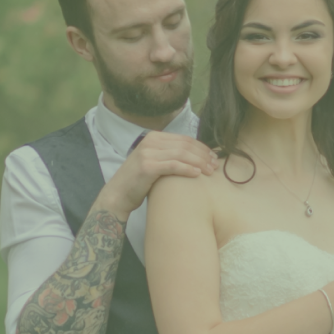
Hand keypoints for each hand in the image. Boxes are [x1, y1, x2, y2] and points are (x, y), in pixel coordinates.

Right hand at [93, 132, 217, 219]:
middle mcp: (150, 142)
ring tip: (211, 171)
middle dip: (203, 155)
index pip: (184, 139)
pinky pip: (173, 165)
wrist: (118, 195)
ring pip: (182, 154)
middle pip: (185, 145)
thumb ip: (170, 156)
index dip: (201, 147)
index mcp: (153, 138)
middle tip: (216, 165)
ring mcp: (148, 153)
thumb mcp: (154, 162)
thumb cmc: (139, 181)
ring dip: (199, 162)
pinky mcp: (147, 167)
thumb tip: (195, 157)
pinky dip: (188, 169)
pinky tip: (197, 175)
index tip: (213, 157)